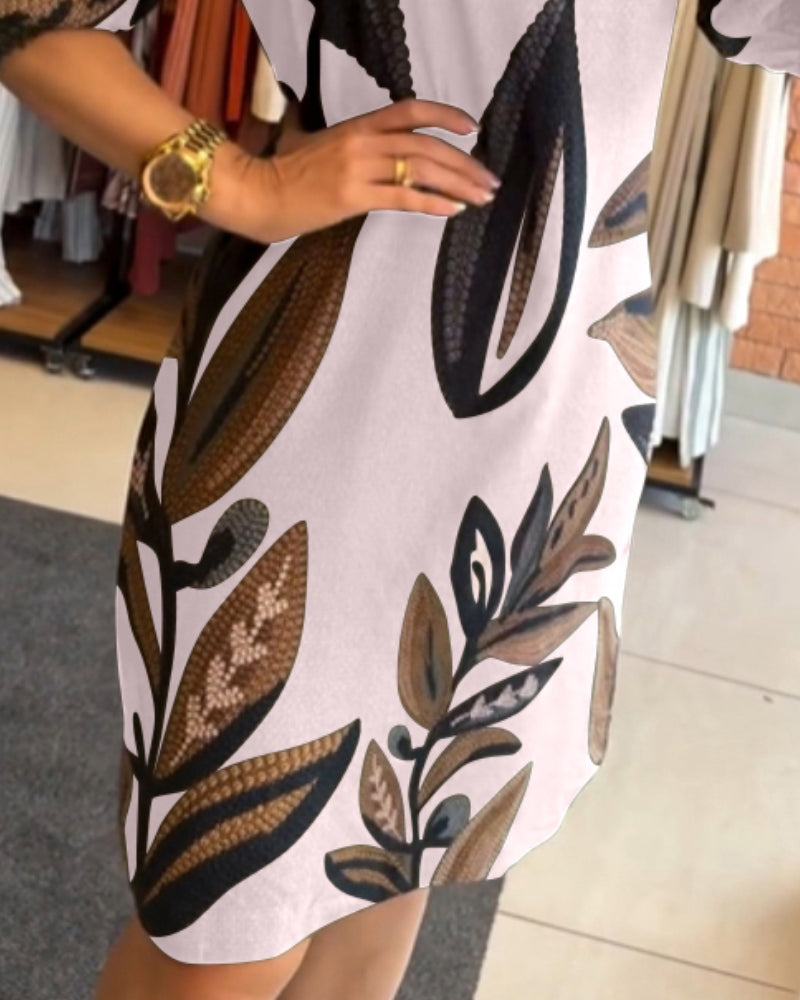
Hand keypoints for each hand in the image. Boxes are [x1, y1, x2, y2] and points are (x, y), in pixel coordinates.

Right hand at [206, 99, 500, 243]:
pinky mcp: (352, 197)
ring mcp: (358, 169)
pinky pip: (402, 197)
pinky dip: (432, 203)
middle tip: (490, 180)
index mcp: (358, 126)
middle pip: (426, 145)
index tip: (473, 127)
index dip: (445, 115)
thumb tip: (364, 145)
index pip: (411, 110)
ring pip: (420, 170)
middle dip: (465, 163)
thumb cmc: (285, 172)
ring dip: (458, 184)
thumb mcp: (317, 143)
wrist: (259, 193)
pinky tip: (454, 210)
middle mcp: (362, 141)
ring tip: (482, 197)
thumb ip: (346, 141)